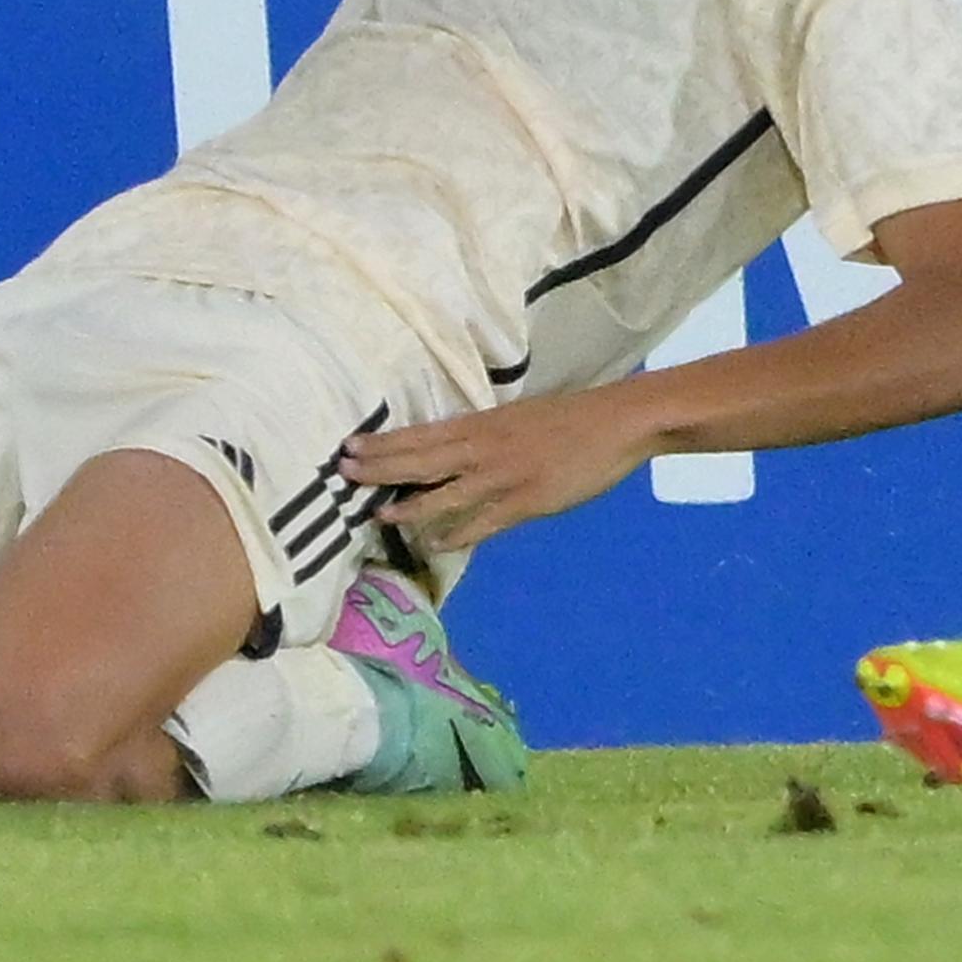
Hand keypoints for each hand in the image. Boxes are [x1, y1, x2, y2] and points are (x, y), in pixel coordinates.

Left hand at [340, 388, 658, 552]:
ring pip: (446, 491)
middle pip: (423, 458)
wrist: (619, 422)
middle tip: (343, 474)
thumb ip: (486, 436)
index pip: (423, 434)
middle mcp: (485, 447)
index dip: (385, 442)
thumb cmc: (572, 417)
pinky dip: (457, 532)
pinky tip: (434, 544)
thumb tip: (452, 452)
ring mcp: (504, 475)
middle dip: (381, 468)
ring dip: (409, 505)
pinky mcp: (526, 501)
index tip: (349, 448)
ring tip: (377, 515)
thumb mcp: (520, 418)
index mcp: (484, 423)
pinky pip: (484, 521)